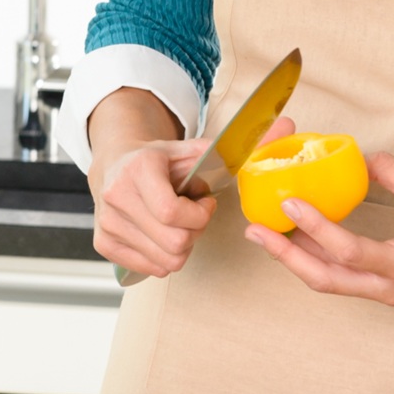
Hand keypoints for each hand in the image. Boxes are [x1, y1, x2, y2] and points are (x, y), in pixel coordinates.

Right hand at [88, 93, 295, 277]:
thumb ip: (241, 144)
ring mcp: (108, 222)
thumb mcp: (196, 149)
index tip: (205, 204)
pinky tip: (162, 232)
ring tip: (177, 222)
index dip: (200, 216)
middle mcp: (117, 196)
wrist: (115, 163)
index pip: (174, 214)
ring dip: (181, 245)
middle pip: (174, 243)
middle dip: (194, 233)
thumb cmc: (161, 160)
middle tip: (193, 215)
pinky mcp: (103, 242)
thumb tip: (290, 124)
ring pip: (164, 261)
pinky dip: (163, 256)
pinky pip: (149, 269)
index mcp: (139, 170)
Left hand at [244, 151, 393, 303]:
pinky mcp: (378, 289)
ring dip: (294, 259)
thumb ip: (393, 173)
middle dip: (285, 256)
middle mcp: (390, 287)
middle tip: (256, 232)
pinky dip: (313, 258)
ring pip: (327, 281)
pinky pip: (338, 276)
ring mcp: (383, 293)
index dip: (317, 228)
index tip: (291, 204)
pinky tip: (293, 239)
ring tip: (264, 235)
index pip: (351, 251)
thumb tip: (360, 157)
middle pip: (325, 279)